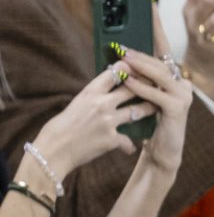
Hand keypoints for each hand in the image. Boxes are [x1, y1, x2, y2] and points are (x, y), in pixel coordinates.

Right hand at [32, 57, 173, 176]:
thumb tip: (109, 88)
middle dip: (146, 86)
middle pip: (133, 89)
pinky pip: (128, 141)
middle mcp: (101, 104)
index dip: (130, 68)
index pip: (116, 72)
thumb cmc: (62, 126)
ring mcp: (108, 121)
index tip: (139, 67)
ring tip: (155, 108)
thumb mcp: (77, 103)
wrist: (53, 150)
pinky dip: (129, 145)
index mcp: (90, 92)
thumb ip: (95, 96)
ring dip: (148, 110)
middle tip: (156, 85)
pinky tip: (130, 148)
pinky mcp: (111, 139)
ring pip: (138, 111)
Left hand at [122, 28, 192, 176]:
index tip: (149, 4)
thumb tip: (118, 54)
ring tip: (124, 56)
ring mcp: (182, 96)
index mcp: (172, 77)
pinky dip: (141, 87)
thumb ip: (136, 76)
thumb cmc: (148, 122)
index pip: (163, 46)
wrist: (161, 152)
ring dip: (140, 65)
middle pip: (161, 60)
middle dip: (141, 48)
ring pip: (160, 75)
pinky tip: (129, 81)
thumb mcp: (141, 95)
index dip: (156, 25)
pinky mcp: (177, 110)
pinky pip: (157, 95)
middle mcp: (181, 83)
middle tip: (122, 41)